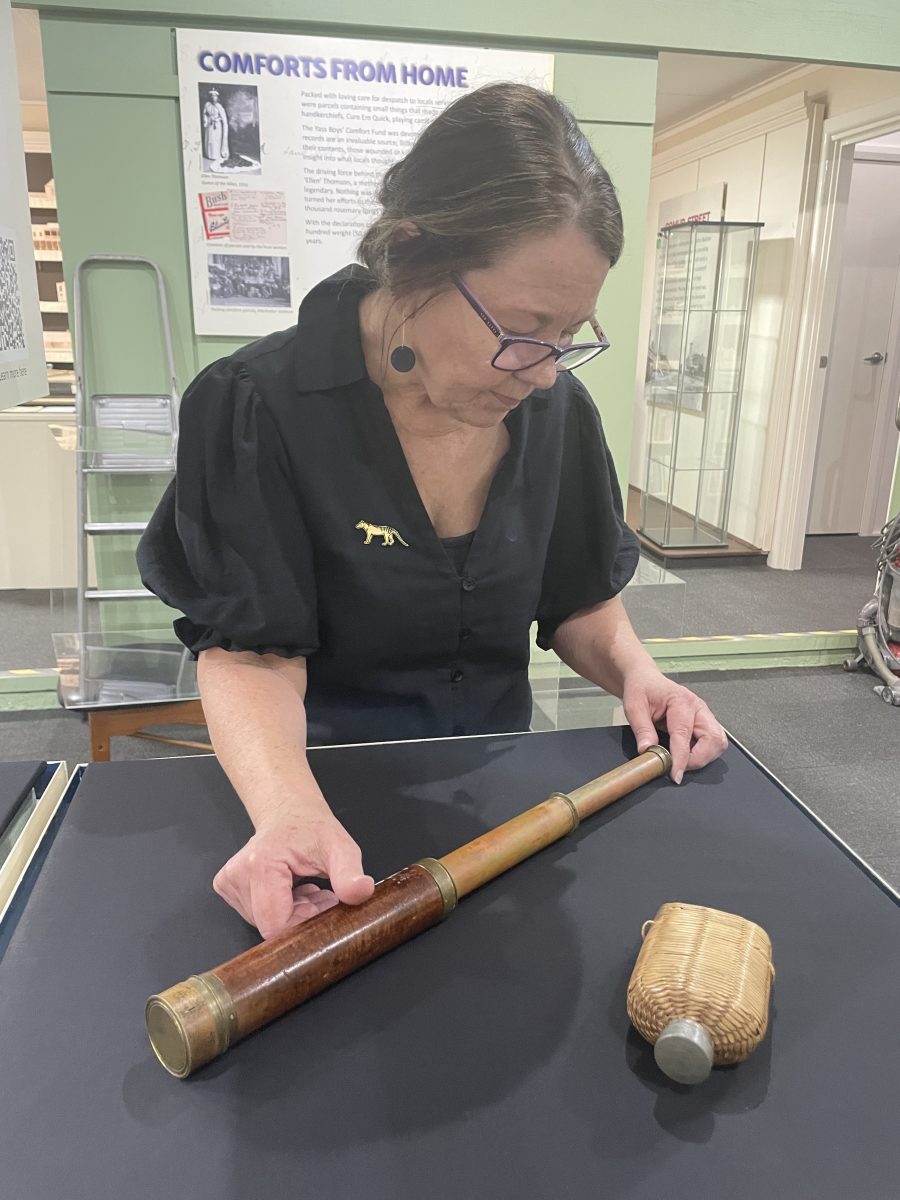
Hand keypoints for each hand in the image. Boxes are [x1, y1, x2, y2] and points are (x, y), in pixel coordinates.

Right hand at [213, 807, 374, 938]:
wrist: (290, 812)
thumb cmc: (312, 828)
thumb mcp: (340, 847)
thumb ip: (349, 873)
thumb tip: (361, 890)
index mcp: (260, 865)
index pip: (276, 924)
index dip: (303, 924)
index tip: (324, 905)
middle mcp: (238, 874)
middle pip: (270, 925)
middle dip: (301, 917)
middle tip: (322, 895)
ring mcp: (229, 881)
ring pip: (264, 922)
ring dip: (292, 913)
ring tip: (308, 890)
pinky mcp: (227, 886)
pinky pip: (256, 914)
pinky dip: (278, 908)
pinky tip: (291, 891)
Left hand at [622, 668, 727, 784]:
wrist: (646, 680)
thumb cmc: (642, 689)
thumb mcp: (634, 707)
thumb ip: (642, 730)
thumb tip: (648, 752)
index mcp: (681, 701)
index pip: (684, 734)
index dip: (681, 758)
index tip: (675, 774)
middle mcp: (699, 708)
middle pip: (713, 740)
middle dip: (698, 759)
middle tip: (677, 768)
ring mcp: (705, 715)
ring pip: (718, 743)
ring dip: (703, 757)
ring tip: (681, 760)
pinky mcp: (705, 723)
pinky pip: (714, 742)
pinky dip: (704, 753)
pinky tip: (687, 754)